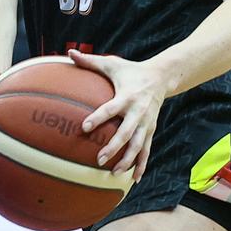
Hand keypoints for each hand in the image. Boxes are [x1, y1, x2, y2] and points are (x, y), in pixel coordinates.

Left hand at [72, 48, 167, 179]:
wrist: (161, 77)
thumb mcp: (112, 63)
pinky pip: (147, 150)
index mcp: (127, 97)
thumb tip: (69, 52)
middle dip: (114, 147)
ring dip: (128, 160)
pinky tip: (135, 179)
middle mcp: (138, 112)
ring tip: (115, 173)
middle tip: (99, 160)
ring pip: (138, 146)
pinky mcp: (151, 130)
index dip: (98, 118)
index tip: (84, 127)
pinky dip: (142, 164)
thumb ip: (90, 60)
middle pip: (126, 133)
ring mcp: (146, 123)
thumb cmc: (131, 71)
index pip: (110, 108)